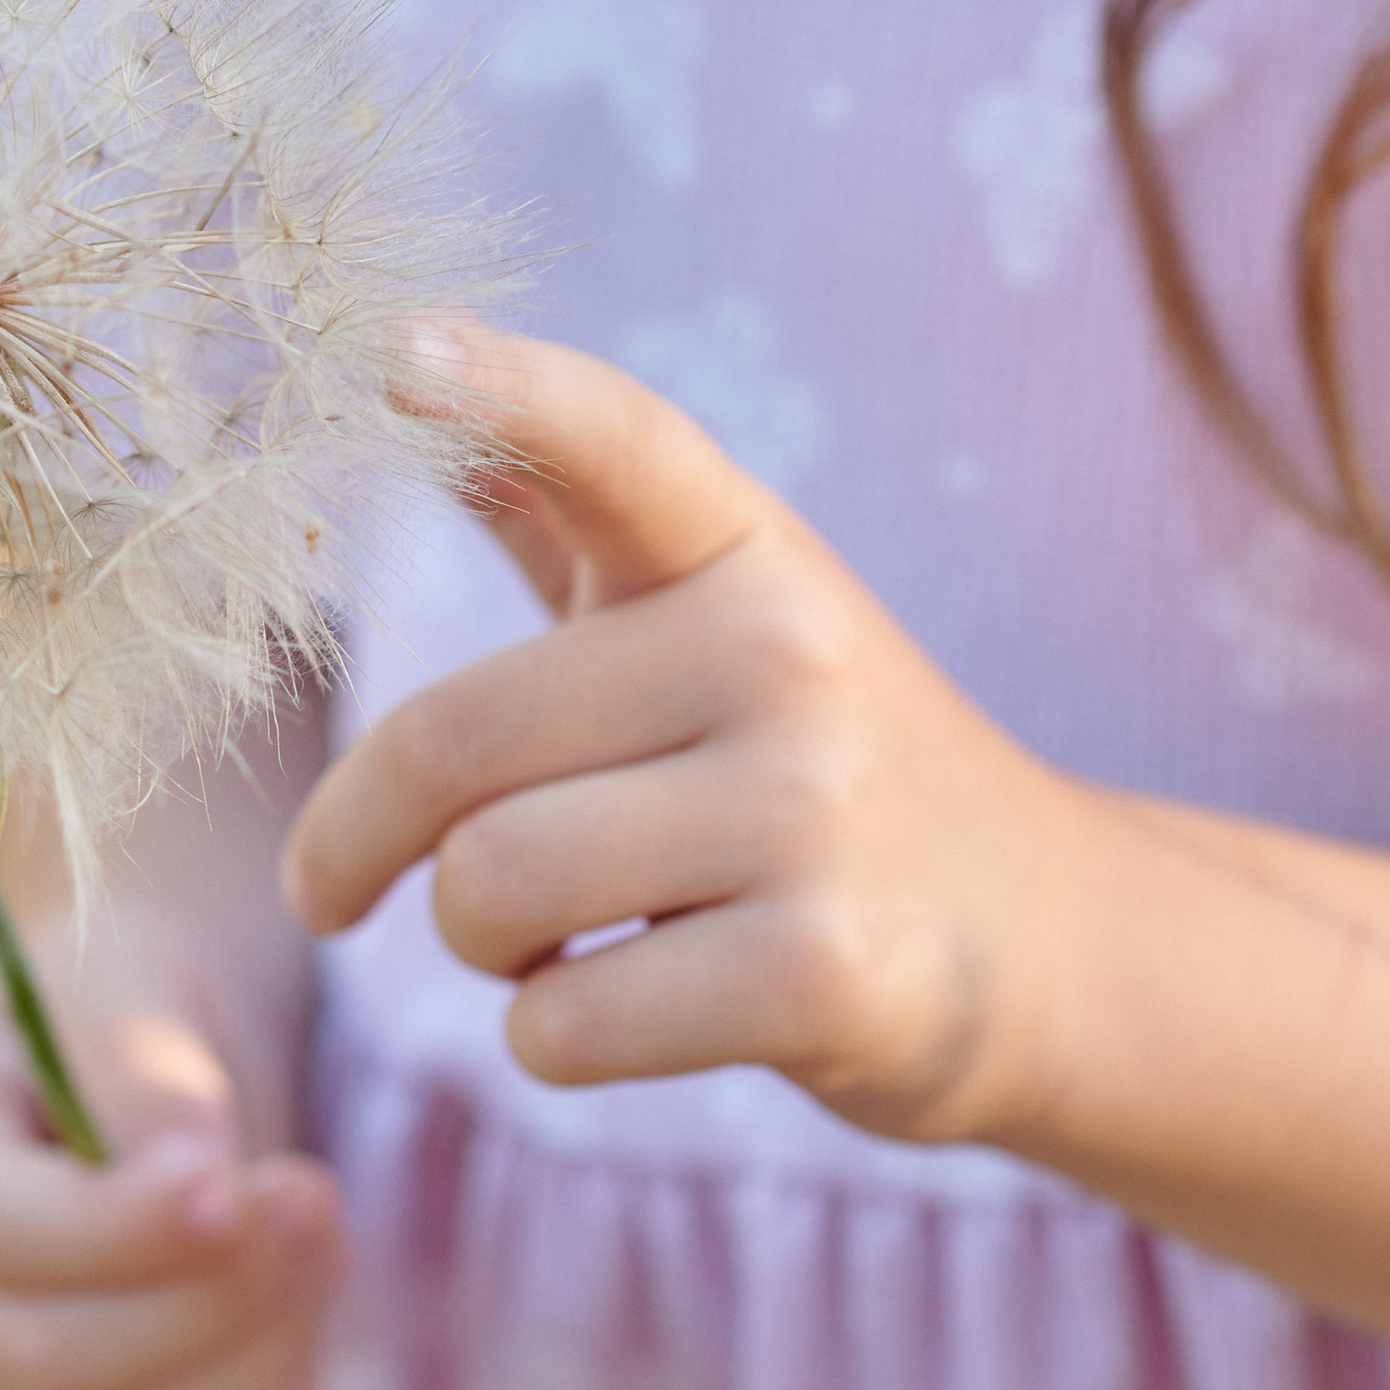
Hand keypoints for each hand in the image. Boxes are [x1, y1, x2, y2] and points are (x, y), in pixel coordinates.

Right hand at [0, 918, 347, 1389]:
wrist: (146, 1068)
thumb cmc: (124, 1004)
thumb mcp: (127, 982)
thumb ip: (144, 1067)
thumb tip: (202, 1183)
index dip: (118, 1228)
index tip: (239, 1185)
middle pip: (47, 1360)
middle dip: (208, 1297)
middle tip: (320, 1199)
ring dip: (252, 1363)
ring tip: (328, 1243)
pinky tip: (305, 1332)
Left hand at [285, 324, 1103, 1143]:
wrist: (1052, 941)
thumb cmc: (819, 769)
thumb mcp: (720, 615)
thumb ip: (570, 511)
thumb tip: (407, 352)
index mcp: (743, 549)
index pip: (617, 441)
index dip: (501, 390)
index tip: (390, 350)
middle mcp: (784, 649)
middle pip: (451, 745)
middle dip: (358, 842)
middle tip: (337, 887)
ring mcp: (816, 808)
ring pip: (490, 889)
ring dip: (473, 947)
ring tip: (546, 946)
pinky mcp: (824, 970)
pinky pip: (562, 1024)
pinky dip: (547, 1039)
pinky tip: (627, 1010)